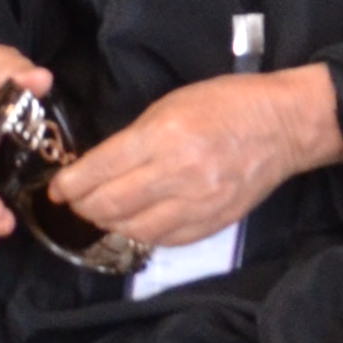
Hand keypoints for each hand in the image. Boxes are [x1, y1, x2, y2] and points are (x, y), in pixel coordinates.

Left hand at [51, 66, 342, 254]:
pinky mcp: (211, 223)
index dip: (70, 185)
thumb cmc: (227, 103)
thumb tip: (98, 167)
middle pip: (110, 205)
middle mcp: (177, 173)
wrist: (284, 126)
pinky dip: (142, 233)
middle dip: (83, 206)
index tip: (58, 189)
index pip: (100, 170)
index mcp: (164, 135)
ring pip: (132, 229)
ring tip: (105, 212)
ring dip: (110, 223)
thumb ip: (135, 137)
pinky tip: (139, 220)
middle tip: (76, 202)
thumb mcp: (174, 103)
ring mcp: (197, 203)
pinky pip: (163, 240)